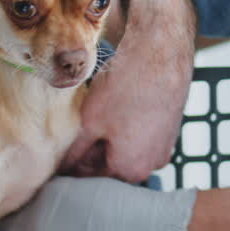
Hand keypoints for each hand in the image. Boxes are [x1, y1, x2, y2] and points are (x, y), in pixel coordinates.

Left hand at [61, 0, 196, 181]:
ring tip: (95, 117)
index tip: (59, 158)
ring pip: (127, 149)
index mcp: (130, 169)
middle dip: (92, 153)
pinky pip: (142, 136)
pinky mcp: (170, 128)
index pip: (92, 177)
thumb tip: (64, 167)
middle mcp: (152, 164)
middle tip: (73, 135)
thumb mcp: (89, 122)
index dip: (72, 167)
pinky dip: (127, 128)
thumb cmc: (125, 88)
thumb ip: (75, 151)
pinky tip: (115, 108)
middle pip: (112, 165)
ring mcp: (164, 146)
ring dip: (109, 139)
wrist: (161, 52)